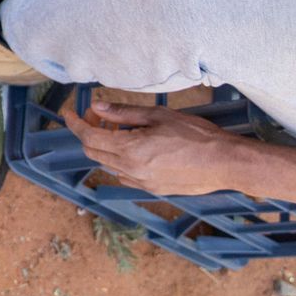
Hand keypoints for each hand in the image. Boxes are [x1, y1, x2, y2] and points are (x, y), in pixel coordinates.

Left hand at [61, 101, 243, 195]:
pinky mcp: (154, 189)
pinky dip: (119, 160)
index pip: (88, 137)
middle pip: (93, 151)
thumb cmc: (197, 136)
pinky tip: (134, 146)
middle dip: (89, 132)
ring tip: (120, 128)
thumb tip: (97, 106)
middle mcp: (132, 170)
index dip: (75, 123)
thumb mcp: (158, 116)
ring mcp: (142, 183)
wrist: (226, 164)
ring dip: (105, 146)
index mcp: (130, 150)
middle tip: (99, 115)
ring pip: (107, 164)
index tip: (69, 112)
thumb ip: (124, 112)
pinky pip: (124, 175)